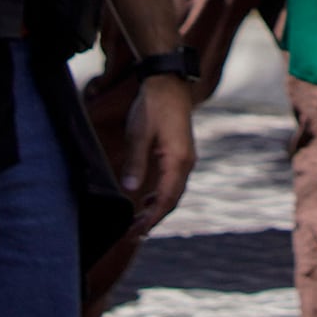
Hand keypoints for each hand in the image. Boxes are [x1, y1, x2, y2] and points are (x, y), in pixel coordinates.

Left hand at [121, 73, 198, 229]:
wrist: (168, 83)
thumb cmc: (153, 105)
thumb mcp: (139, 133)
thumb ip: (135, 162)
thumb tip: (131, 189)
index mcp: (178, 160)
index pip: (167, 199)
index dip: (152, 218)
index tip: (137, 232)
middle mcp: (186, 162)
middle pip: (173, 200)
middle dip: (154, 219)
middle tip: (134, 233)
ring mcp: (186, 158)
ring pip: (174, 193)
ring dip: (158, 208)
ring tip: (139, 222)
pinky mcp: (181, 154)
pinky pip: (174, 182)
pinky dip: (162, 195)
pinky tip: (148, 199)